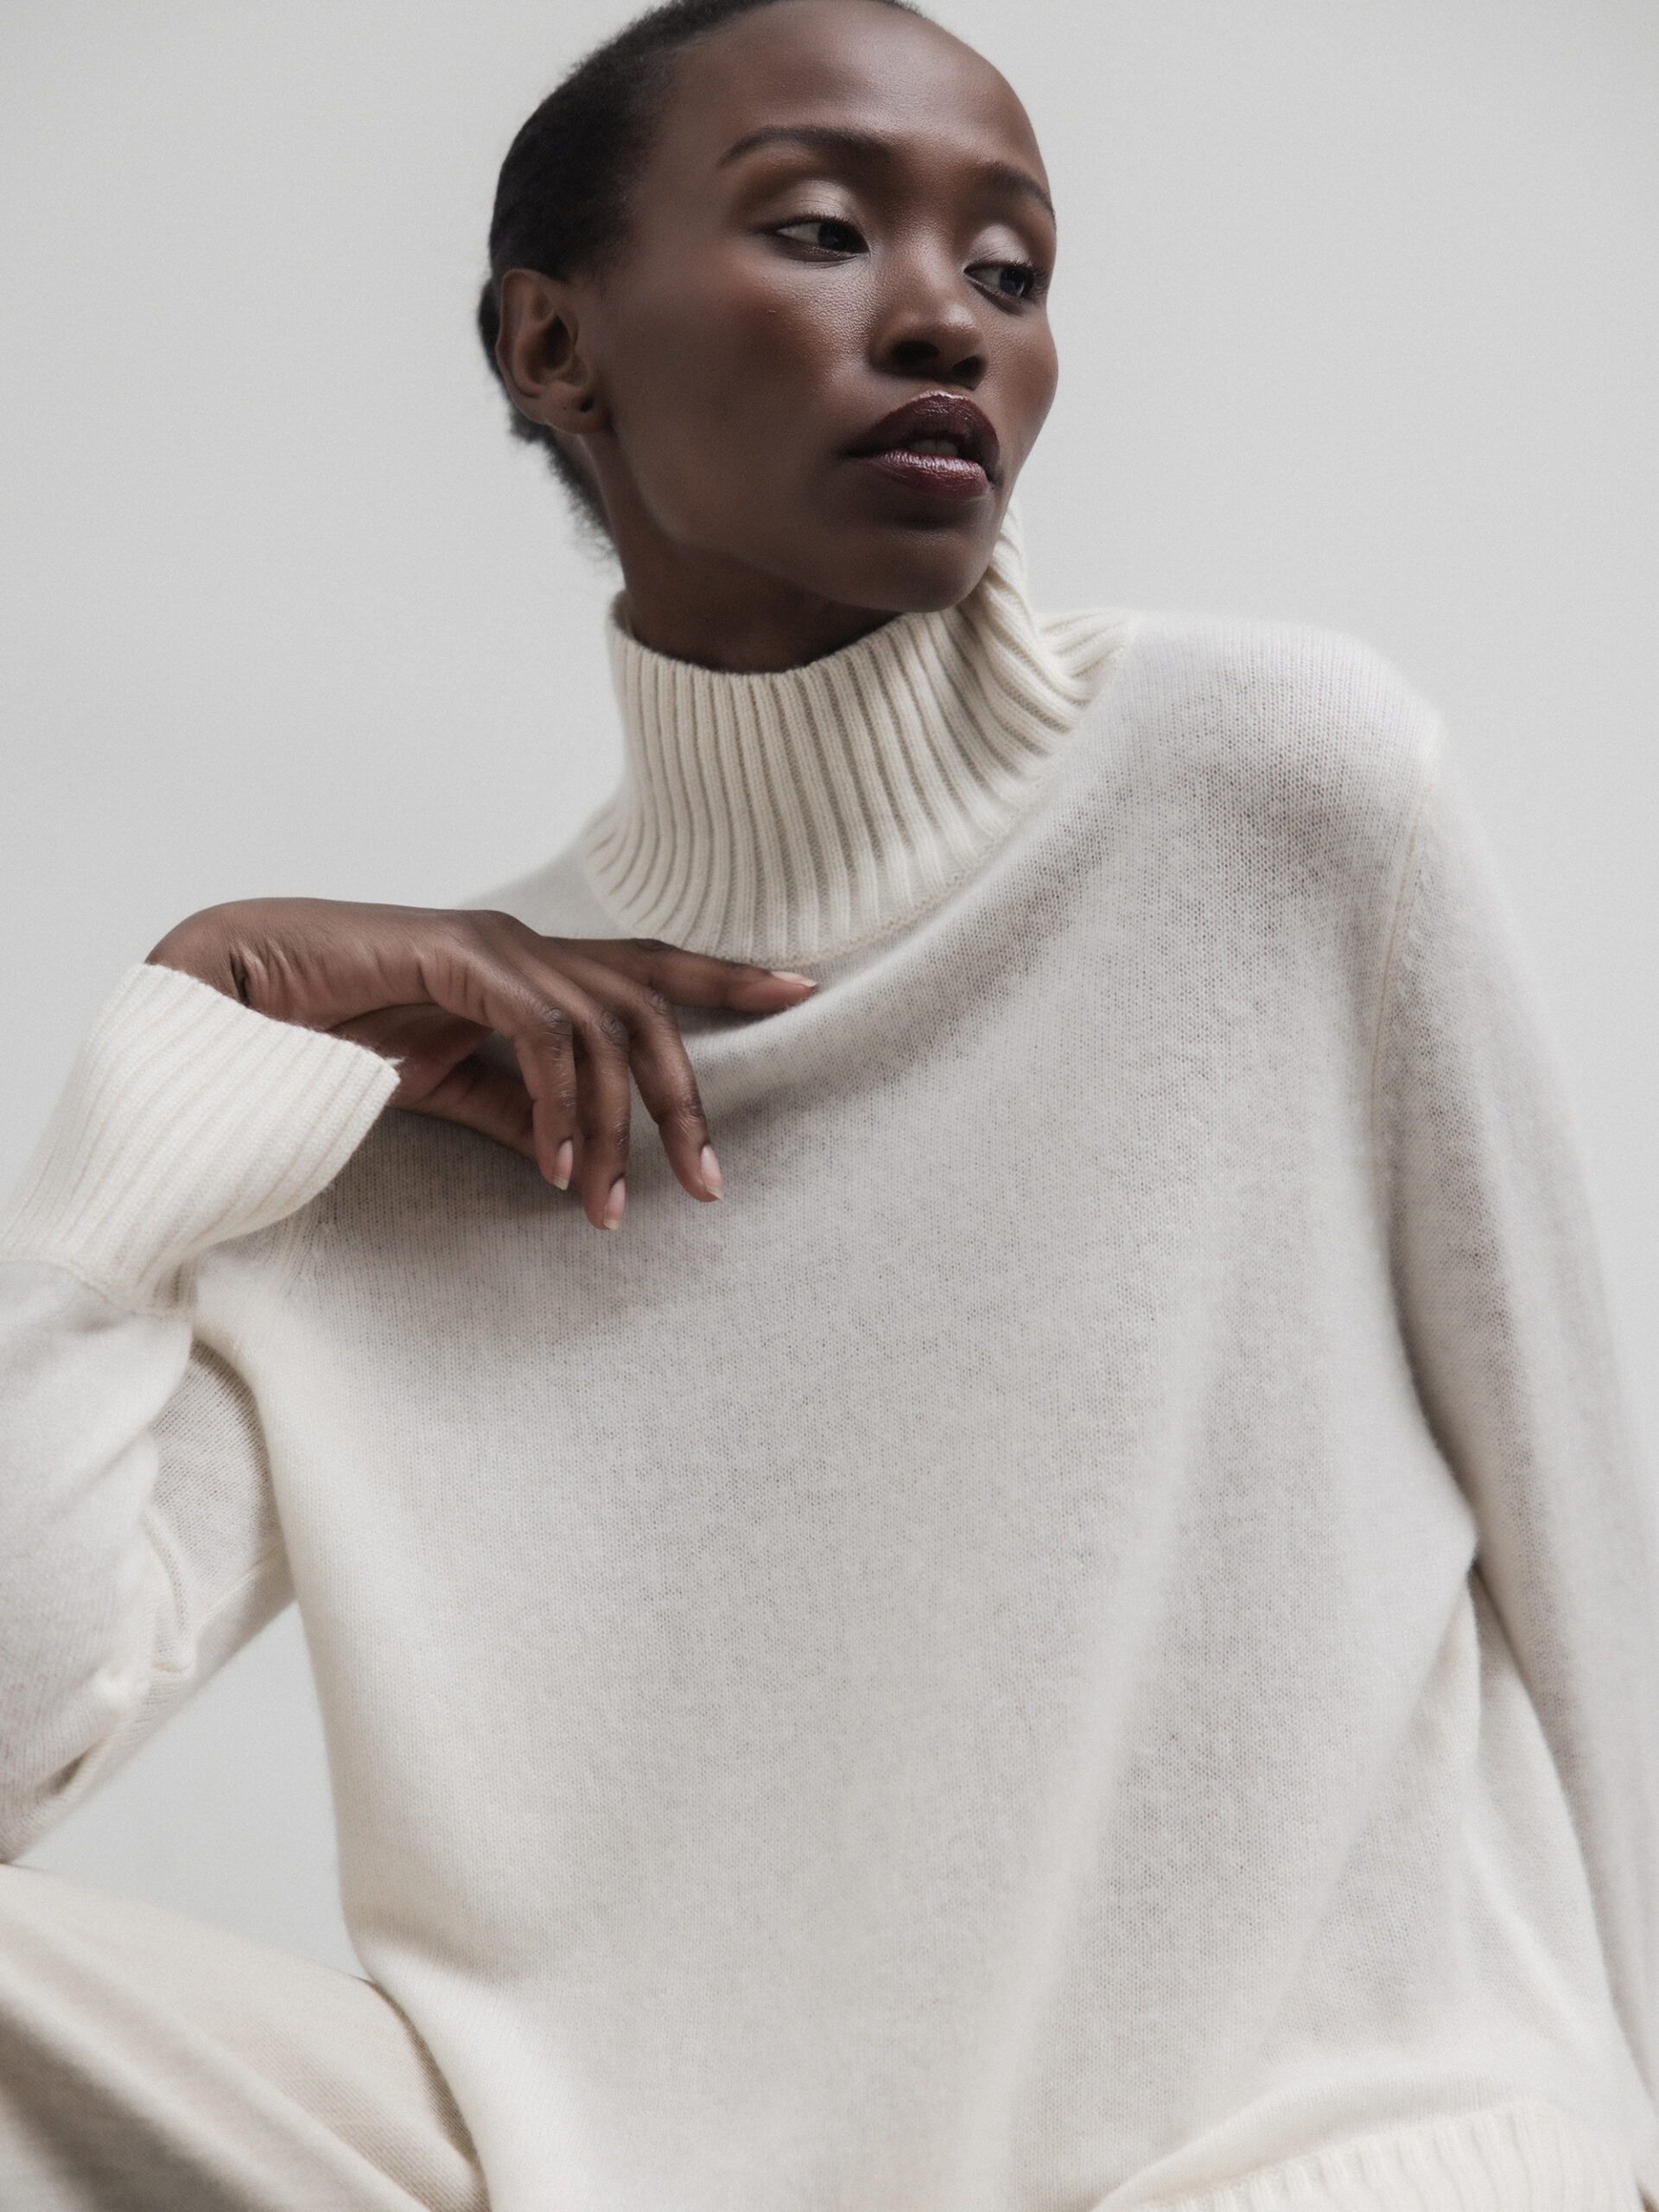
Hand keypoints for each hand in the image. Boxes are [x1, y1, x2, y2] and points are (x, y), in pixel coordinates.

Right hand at [147, 899, 815, 1228]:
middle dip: (688, 1100)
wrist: (236, 997)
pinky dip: (557, 1108)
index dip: (726, 976)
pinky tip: (555, 1170)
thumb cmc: (333, 1033)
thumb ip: (516, 1112)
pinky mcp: (459, 958)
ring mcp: (496, 947)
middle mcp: (527, 947)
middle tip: (709, 1185)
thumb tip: (575, 1159)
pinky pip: (543, 1037)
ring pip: (605, 1031)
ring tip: (606, 1207)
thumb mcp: (449, 1087)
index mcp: (532, 969)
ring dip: (613, 1130)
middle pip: (648, 1007)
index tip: (801, 991)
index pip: (650, 967)